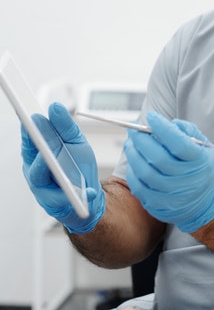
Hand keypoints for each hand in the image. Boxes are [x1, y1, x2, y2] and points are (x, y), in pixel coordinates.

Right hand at [21, 102, 104, 232]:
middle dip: (33, 141)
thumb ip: (66, 126)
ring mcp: (40, 186)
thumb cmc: (78, 168)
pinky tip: (87, 191)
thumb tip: (54, 107)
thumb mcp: (76, 142)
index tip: (29, 113)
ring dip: (43, 166)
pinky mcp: (52, 202)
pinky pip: (59, 196)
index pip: (29, 136)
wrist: (88, 197)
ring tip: (49, 158)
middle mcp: (34, 167)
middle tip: (37, 128)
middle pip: (30, 153)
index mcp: (38, 151)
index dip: (27, 125)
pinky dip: (72, 193)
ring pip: (37, 175)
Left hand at [124, 111, 213, 232]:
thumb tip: (166, 123)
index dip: (162, 128)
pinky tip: (134, 161)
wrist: (203, 201)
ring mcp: (172, 195)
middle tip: (133, 129)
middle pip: (157, 158)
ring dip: (133, 154)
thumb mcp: (203, 146)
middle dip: (141, 140)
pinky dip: (132, 171)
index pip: (178, 143)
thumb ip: (187, 130)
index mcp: (200, 162)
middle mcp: (187, 180)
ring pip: (144, 172)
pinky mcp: (159, 205)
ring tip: (130, 143)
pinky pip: (138, 187)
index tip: (151, 116)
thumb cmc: (200, 166)